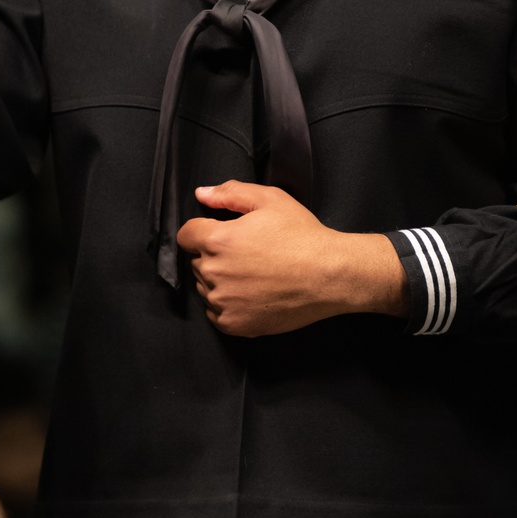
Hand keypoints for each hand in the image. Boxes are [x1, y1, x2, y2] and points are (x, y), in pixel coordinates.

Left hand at [176, 180, 409, 336]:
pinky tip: (252, 293)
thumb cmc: (303, 237)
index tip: (220, 234)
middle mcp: (214, 272)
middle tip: (247, 253)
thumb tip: (203, 194)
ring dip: (220, 280)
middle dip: (214, 254)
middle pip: (197, 261)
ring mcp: (223, 301)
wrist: (330, 275)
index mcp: (218, 239)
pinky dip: (228, 304)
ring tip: (252, 274)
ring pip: (205, 287)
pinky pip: (216, 313)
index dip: (202, 230)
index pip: (186, 235)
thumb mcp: (270, 200)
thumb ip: (230, 193)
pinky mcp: (234, 324)